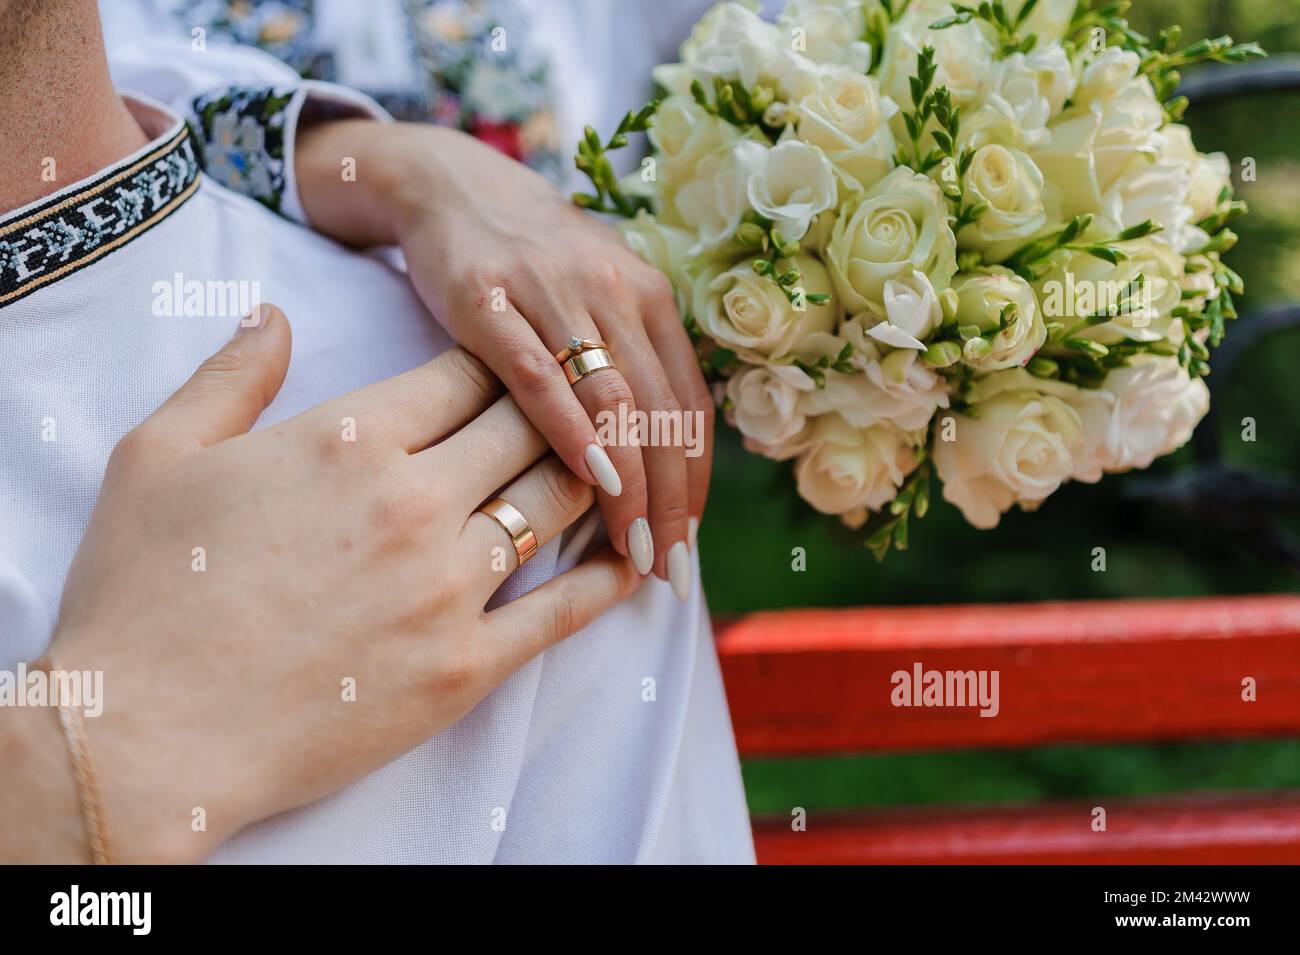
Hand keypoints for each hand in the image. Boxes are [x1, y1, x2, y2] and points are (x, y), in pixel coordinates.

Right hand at [3, 305, 641, 862]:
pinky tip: (634, 556)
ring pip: (555, 503)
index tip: (522, 358)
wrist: (146, 732)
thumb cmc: (142, 591)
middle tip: (585, 403)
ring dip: (594, 478)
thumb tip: (271, 314)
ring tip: (619, 465)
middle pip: (528, 427)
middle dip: (560, 407)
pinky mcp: (466, 666)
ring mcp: (449, 586)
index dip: (504, 357)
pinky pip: (563, 610)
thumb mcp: (159, 456)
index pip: (467, 370)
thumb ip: (231, 374)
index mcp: (352, 436)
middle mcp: (416, 500)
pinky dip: (606, 576)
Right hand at [295, 121, 714, 600]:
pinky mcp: (492, 299)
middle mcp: (617, 291)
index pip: (691, 405)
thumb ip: (629, 365)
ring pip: (615, 401)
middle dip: (672, 501)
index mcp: (650, 298)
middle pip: (662, 412)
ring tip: (632, 549)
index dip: (696, 483)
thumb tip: (655, 463)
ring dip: (632, 482)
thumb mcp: (596, 301)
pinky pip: (542, 376)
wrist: (449, 185)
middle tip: (668, 569)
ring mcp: (557, 292)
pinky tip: (589, 481)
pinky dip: (571, 431)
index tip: (688, 545)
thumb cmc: (530, 263)